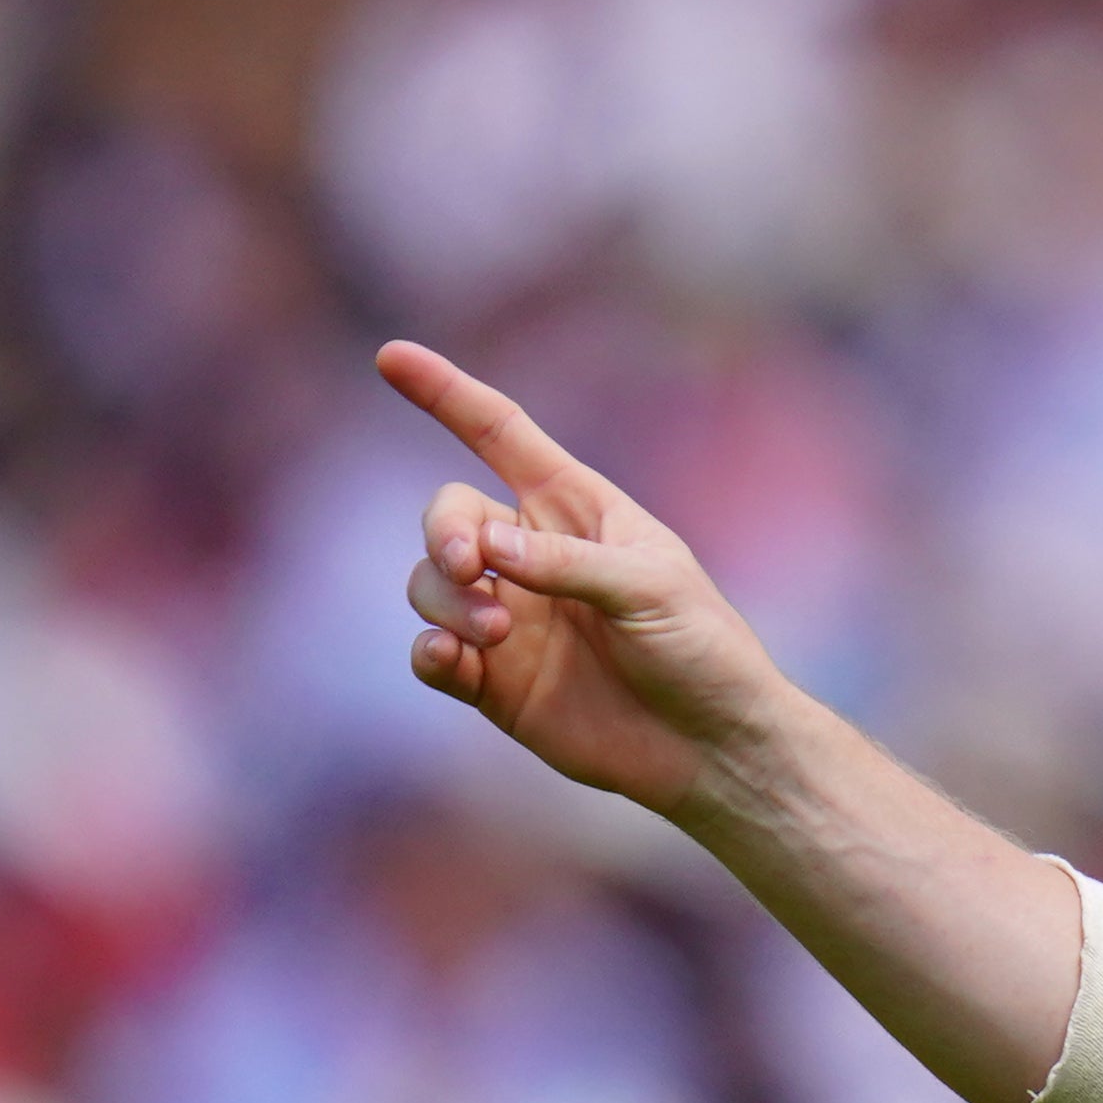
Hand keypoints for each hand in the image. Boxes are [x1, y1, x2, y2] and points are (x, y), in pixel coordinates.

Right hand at [381, 340, 791, 816]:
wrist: (712, 746)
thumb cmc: (702, 650)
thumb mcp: (650, 590)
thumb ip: (568, 564)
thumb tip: (487, 546)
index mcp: (577, 508)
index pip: (499, 434)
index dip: (446, 395)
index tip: (390, 356)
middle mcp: (532, 555)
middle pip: (448, 514)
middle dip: (445, 532)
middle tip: (476, 568)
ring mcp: (509, 617)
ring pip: (430, 582)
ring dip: (447, 598)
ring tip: (497, 632)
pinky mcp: (493, 679)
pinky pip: (432, 651)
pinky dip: (430, 649)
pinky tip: (452, 658)